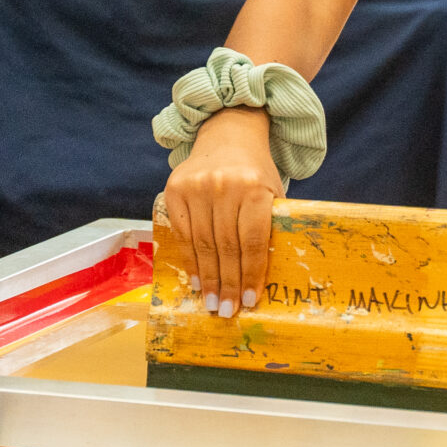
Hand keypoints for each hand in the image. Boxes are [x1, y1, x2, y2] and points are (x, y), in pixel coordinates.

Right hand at [162, 108, 280, 317]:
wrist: (228, 135)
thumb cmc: (255, 172)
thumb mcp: (271, 192)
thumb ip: (269, 225)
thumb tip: (262, 279)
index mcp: (254, 187)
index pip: (252, 240)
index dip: (251, 274)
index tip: (249, 301)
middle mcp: (224, 185)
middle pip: (226, 246)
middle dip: (228, 283)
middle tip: (228, 311)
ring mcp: (197, 186)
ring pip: (202, 244)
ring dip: (208, 278)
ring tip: (213, 303)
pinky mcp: (175, 189)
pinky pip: (183, 234)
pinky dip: (190, 261)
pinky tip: (197, 280)